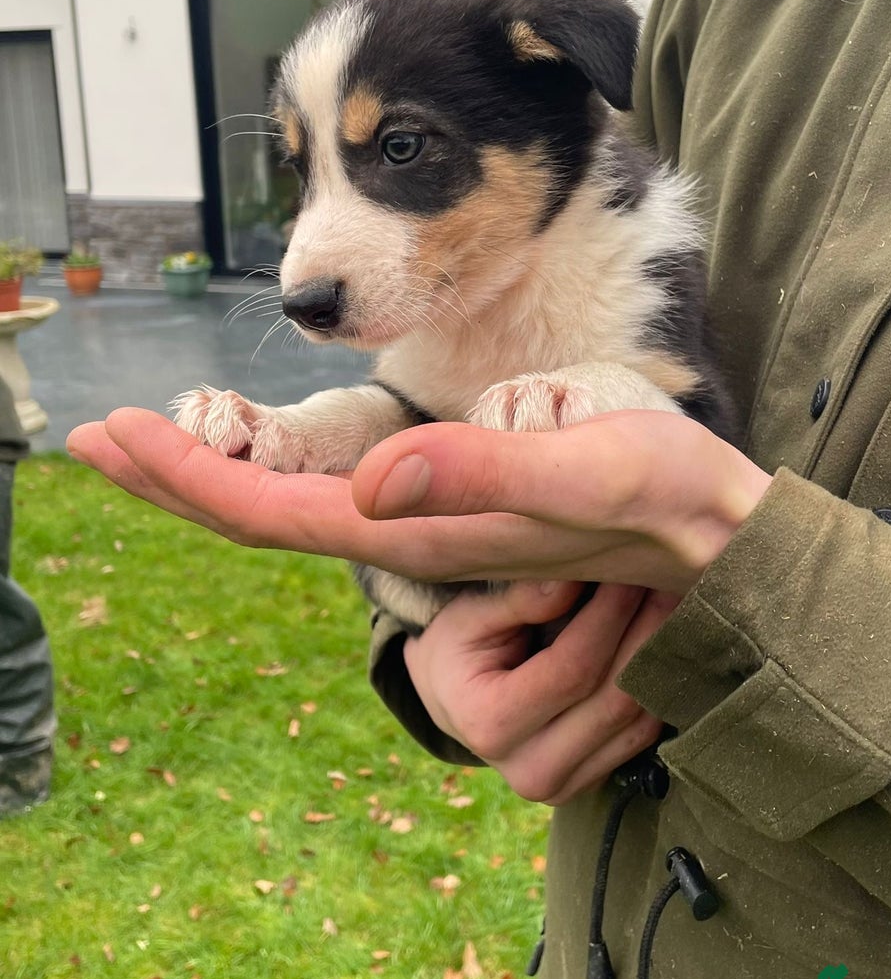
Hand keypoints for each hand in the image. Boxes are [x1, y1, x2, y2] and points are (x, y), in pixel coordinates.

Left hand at [67, 408, 771, 596]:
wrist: (712, 542)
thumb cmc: (662, 502)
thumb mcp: (583, 475)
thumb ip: (484, 475)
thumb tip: (370, 482)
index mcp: (423, 528)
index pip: (276, 512)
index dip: (188, 476)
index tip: (112, 436)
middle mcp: (409, 533)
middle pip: (264, 515)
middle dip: (174, 478)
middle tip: (90, 441)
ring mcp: (426, 523)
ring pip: (292, 506)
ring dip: (214, 476)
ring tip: (149, 446)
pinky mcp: (450, 505)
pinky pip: (334, 496)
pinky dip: (275, 472)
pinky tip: (260, 460)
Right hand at [402, 580, 680, 804]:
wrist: (451, 702)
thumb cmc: (459, 649)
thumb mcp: (469, 617)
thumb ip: (520, 600)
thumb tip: (574, 577)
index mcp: (490, 725)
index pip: (572, 668)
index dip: (610, 617)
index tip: (632, 572)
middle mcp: (529, 771)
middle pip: (612, 698)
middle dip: (646, 633)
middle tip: (670, 581)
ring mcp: (562, 787)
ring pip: (635, 721)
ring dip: (661, 660)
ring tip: (674, 604)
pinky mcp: (588, 784)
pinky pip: (640, 737)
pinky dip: (657, 688)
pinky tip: (665, 643)